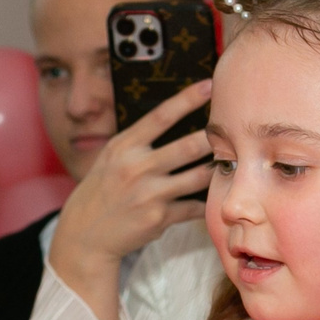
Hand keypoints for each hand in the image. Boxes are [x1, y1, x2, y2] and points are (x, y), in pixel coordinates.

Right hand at [50, 81, 214, 319]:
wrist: (85, 234)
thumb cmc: (103, 191)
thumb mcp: (112, 158)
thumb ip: (140, 142)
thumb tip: (175, 119)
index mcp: (124, 146)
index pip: (161, 116)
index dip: (187, 99)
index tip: (209, 85)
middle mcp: (136, 167)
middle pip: (187, 147)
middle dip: (214, 138)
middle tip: (235, 129)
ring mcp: (149, 194)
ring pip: (197, 178)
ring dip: (217, 170)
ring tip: (234, 161)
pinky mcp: (159, 218)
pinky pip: (193, 207)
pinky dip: (206, 202)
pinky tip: (216, 196)